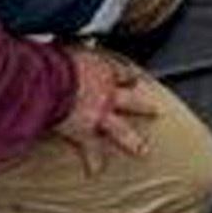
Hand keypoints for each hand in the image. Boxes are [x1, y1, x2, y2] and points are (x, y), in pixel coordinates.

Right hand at [55, 48, 158, 175]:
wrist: (54, 78)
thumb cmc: (57, 59)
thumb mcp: (68, 47)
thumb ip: (70, 48)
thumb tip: (57, 40)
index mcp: (103, 69)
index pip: (121, 72)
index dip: (127, 76)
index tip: (133, 78)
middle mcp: (107, 92)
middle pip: (131, 100)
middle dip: (144, 106)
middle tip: (157, 111)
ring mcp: (100, 113)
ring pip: (122, 129)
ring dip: (133, 142)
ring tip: (143, 151)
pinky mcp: (87, 131)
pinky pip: (92, 150)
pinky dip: (93, 162)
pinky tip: (95, 172)